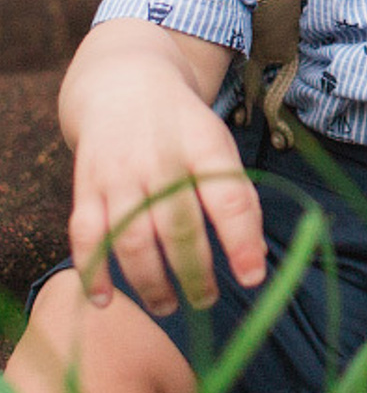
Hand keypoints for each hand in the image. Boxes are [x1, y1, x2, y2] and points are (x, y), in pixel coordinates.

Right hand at [63, 26, 265, 316]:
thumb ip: (237, 198)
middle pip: (178, 226)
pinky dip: (92, 272)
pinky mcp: (85, 188)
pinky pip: (84, 236)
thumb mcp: (219, 148)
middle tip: (208, 300)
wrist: (125, 86)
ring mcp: (118, 174)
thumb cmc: (184, 130)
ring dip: (150, 282)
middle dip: (195, 272)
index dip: (242, 240)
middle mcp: (159, 159)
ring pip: (131, 238)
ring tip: (168, 306)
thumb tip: (256, 259)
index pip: (227, 198)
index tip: (253, 278)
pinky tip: (105, 300)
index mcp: (204, 145)